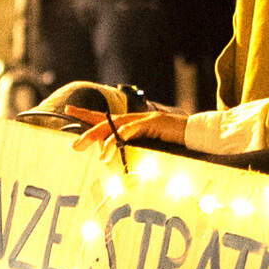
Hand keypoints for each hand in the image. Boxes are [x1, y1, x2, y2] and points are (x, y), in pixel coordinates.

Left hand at [33, 83, 183, 147]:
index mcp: (136, 122)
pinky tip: (108, 147)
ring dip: (97, 137)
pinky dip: (118, 138)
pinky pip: (130, 130)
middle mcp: (137, 117)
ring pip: (114, 125)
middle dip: (87, 131)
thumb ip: (140, 149)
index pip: (108, 118)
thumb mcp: (155, 147)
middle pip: (107, 121)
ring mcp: (145, 118)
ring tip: (83, 147)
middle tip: (72, 143)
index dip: (88, 115)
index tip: (69, 110)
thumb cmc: (179, 143)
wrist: (199, 134)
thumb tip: (124, 159)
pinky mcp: (153, 123)